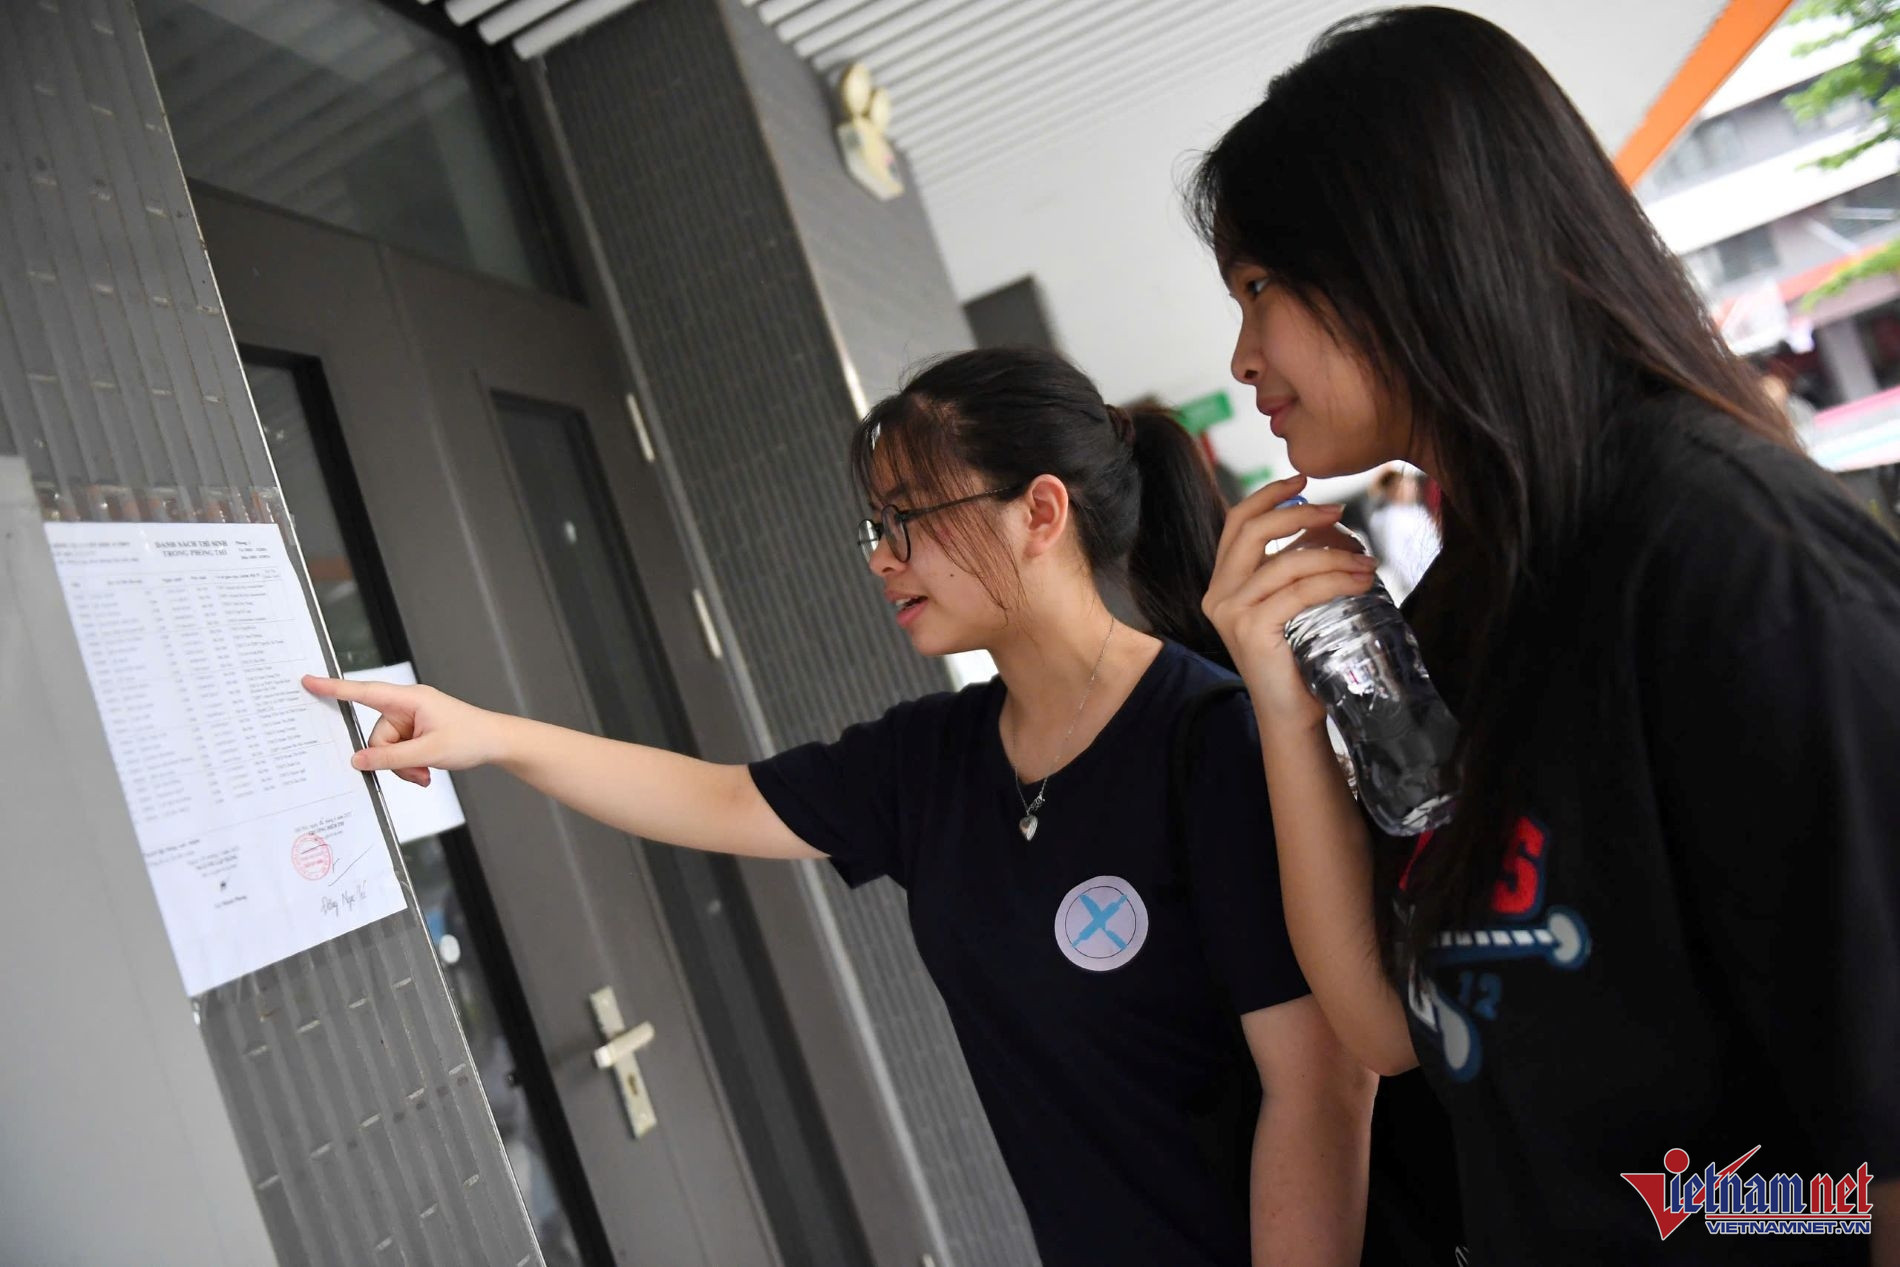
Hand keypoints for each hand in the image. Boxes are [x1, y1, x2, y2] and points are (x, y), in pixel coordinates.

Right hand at [302, 676, 509, 786]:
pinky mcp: (416, 732)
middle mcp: (407, 706)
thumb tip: (358, 761)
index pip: (364, 692)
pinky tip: (425, 772)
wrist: (497, 742)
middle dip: (391, 759)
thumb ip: (390, 758)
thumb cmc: (471, 738)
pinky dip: (409, 765)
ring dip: (403, 766)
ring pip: (387, 748)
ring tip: (425, 772)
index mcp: (409, 699)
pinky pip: (398, 752)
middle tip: (417, 770)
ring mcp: (412, 720)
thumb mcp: (428, 753)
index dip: (334, 689)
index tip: (308, 681)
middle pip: (377, 735)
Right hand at [1202, 475, 1379, 728]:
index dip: (1268, 494)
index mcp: (1222, 583)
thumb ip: (1292, 569)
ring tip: (1367, 560)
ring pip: (1284, 562)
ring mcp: (1231, 613)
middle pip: (1253, 530)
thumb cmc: (1297, 659)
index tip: (1303, 479)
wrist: (1291, 714)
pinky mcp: (1251, 630)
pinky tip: (1361, 581)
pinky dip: (1334, 580)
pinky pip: (1298, 591)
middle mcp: (1217, 594)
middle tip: (1340, 511)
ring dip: (1332, 554)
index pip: (1237, 522)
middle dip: (1299, 512)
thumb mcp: (1288, 605)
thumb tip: (1328, 526)